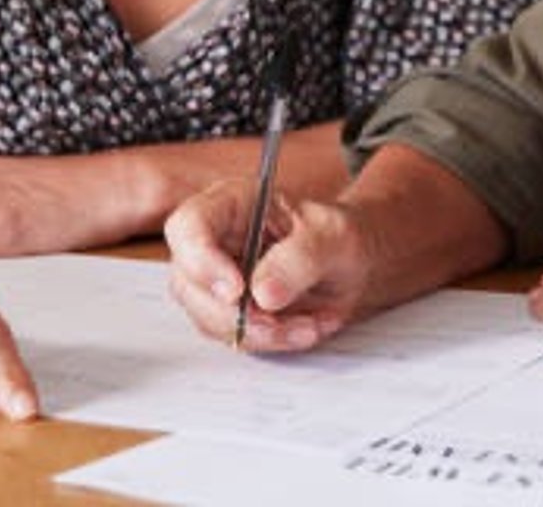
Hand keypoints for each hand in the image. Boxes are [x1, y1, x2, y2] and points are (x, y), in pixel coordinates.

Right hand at [164, 179, 371, 352]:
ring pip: (209, 317)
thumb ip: (301, 258)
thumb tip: (263, 294)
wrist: (353, 264)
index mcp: (233, 203)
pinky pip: (233, 335)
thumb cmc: (337, 236)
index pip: (189, 226)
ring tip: (309, 324)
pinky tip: (304, 328)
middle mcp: (215, 239)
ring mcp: (214, 278)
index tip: (237, 291)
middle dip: (236, 312)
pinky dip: (270, 339)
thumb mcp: (333, 236)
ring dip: (260, 331)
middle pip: (189, 282)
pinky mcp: (227, 310)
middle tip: (280, 320)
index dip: (202, 261)